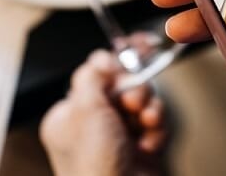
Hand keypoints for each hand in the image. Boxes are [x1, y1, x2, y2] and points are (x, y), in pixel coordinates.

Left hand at [40, 50, 166, 175]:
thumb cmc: (94, 165)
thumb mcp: (85, 109)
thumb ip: (90, 77)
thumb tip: (98, 59)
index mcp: (69, 116)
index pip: (91, 78)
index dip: (108, 71)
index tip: (118, 67)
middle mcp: (92, 127)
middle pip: (121, 87)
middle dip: (133, 92)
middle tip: (132, 103)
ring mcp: (119, 139)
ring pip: (142, 103)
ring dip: (148, 109)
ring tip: (144, 123)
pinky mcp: (142, 150)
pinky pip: (155, 124)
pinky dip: (156, 129)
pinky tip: (149, 141)